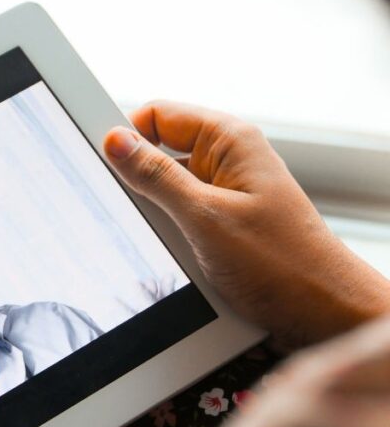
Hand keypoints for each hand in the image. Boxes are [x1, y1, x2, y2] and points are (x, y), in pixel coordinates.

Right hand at [103, 101, 389, 349]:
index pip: (158, 114)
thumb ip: (155, 177)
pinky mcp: (223, 221)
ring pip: (166, 189)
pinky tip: (181, 255)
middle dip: (139, 181)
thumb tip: (115, 142)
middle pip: (158, 151)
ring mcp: (226, 190)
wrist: (322, 312)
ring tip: (176, 241)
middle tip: (141, 214)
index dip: (128, 137)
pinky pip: (179, 216)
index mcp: (229, 140)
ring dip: (156, 215)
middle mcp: (228, 159)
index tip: (104, 167)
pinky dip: (170, 234)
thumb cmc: (281, 263)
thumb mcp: (204, 217)